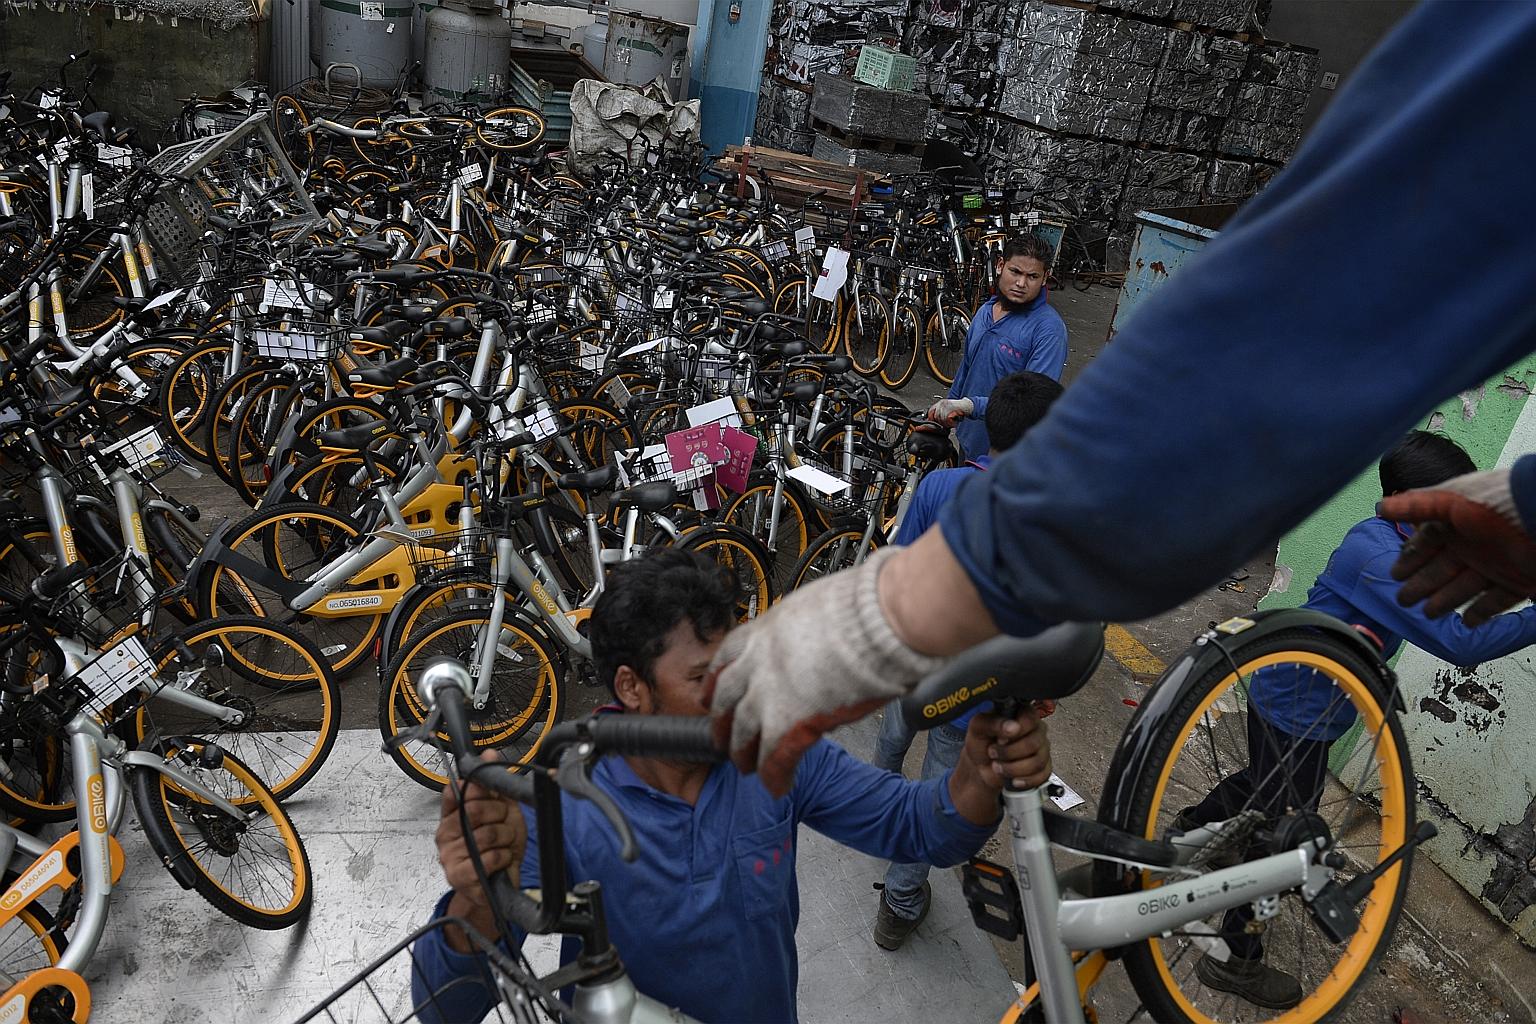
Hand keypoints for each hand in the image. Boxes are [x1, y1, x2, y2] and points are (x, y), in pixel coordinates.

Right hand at [436, 752, 525, 951]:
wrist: (500, 885)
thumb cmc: (498, 847)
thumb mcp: (501, 812)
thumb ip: (493, 786)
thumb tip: (489, 753)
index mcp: (451, 815)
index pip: (456, 791)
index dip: (477, 788)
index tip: (490, 792)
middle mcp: (445, 834)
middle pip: (474, 810)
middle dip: (499, 815)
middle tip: (504, 822)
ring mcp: (448, 856)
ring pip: (486, 834)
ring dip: (506, 838)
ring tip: (504, 844)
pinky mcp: (458, 876)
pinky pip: (489, 856)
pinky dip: (503, 856)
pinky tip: (501, 859)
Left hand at [709, 547, 945, 796]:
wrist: (878, 620)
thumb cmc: (861, 607)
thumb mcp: (815, 607)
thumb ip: (802, 630)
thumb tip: (813, 643)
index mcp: (764, 630)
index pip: (726, 657)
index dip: (715, 680)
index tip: (710, 693)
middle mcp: (758, 663)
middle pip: (726, 699)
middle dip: (721, 722)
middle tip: (721, 738)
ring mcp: (770, 694)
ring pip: (743, 733)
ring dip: (743, 753)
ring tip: (745, 768)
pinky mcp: (791, 724)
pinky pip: (774, 759)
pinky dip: (774, 776)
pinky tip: (778, 786)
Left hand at [927, 397, 972, 427]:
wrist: (967, 405)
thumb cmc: (958, 408)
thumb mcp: (947, 409)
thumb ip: (940, 413)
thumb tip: (933, 420)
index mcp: (940, 403)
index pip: (931, 411)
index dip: (931, 418)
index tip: (934, 423)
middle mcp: (942, 403)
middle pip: (936, 416)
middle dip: (941, 423)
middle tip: (947, 424)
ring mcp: (947, 405)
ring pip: (942, 419)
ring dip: (947, 424)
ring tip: (951, 423)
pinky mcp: (952, 408)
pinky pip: (948, 419)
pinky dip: (951, 423)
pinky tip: (954, 422)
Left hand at [954, 707, 1050, 809]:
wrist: (981, 766)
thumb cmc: (981, 743)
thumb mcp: (978, 728)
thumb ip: (993, 723)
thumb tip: (1013, 726)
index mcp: (1021, 714)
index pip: (1030, 718)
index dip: (1016, 731)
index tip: (1000, 739)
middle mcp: (1035, 729)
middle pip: (1034, 743)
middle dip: (1009, 753)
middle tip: (994, 753)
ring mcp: (1042, 748)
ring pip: (1038, 762)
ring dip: (1013, 769)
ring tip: (999, 767)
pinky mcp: (1043, 767)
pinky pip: (1042, 776)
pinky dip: (1024, 780)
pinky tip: (1013, 778)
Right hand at [1379, 468, 1535, 624]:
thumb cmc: (1502, 501)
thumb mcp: (1451, 500)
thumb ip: (1416, 504)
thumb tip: (1382, 506)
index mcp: (1458, 521)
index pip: (1427, 542)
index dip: (1410, 558)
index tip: (1395, 573)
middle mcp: (1475, 543)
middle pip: (1443, 567)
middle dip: (1422, 583)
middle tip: (1404, 598)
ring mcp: (1496, 563)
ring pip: (1465, 586)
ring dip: (1445, 600)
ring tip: (1428, 613)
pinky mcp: (1518, 581)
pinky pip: (1496, 601)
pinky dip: (1481, 612)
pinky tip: (1467, 621)